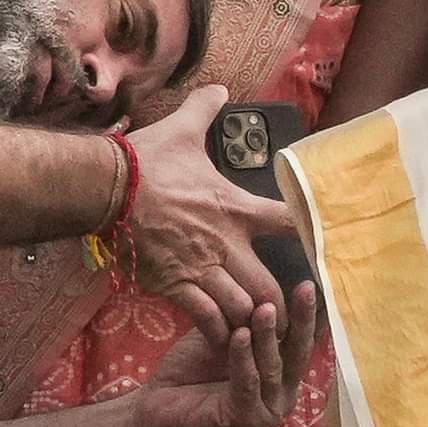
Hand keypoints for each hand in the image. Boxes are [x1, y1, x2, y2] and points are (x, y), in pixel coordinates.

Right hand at [126, 85, 296, 343]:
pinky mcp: (174, 286)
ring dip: (250, 320)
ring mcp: (201, 268)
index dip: (312, 236)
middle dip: (279, 304)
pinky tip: (224, 338)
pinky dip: (219, 332)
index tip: (321, 250)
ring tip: (257, 329)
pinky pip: (207, 319)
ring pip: (243, 309)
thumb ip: (204, 109)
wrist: (106, 188)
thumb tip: (218, 87)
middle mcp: (227, 244)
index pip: (289, 222)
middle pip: (271, 286)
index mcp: (236, 207)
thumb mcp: (182, 129)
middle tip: (284, 313)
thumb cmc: (148, 161)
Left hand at [136, 282, 316, 426]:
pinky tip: (239, 335)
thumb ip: (244, 318)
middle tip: (305, 289)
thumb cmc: (190, 371)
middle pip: (297, 352)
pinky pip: (248, 383)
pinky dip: (243, 358)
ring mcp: (268, 409)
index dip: (306, 312)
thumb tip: (263, 283)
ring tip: (264, 308)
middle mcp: (283, 392)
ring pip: (272, 367)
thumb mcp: (223, 335)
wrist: (155, 408)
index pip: (300, 338)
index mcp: (283, 373)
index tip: (308, 283)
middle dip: (301, 318)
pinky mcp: (247, 420)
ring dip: (267, 336)